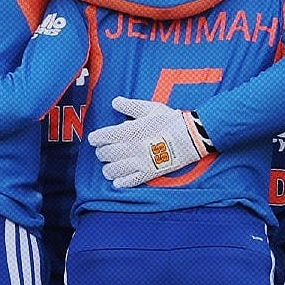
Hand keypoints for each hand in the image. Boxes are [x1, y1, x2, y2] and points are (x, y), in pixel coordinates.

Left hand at [87, 97, 210, 188]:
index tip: (94, 139)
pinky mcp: (148, 174)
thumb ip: (130, 106)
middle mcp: (130, 148)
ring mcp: (138, 163)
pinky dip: (120, 182)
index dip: (95, 138)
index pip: (102, 137)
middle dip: (101, 152)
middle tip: (104, 151)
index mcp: (129, 131)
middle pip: (105, 154)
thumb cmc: (169, 120)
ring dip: (108, 168)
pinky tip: (117, 180)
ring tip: (109, 166)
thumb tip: (114, 102)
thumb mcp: (149, 108)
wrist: (190, 136)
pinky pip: (128, 182)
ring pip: (113, 170)